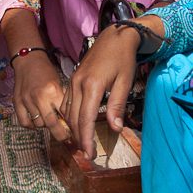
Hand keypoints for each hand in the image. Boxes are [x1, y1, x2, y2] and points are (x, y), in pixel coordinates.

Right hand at [12, 51, 71, 142]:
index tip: (75, 133)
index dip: (71, 127)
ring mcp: (26, 101)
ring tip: (49, 120)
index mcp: (53, 91)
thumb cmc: (47, 72)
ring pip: (38, 124)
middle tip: (66, 138)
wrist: (28, 61)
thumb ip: (63, 102)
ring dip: (45, 126)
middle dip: (61, 135)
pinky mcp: (17, 103)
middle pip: (52, 124)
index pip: (65, 115)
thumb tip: (70, 122)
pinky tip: (36, 121)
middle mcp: (39, 97)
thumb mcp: (60, 84)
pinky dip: (31, 125)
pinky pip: (25, 123)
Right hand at [67, 24, 142, 148]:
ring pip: (68, 112)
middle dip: (79, 138)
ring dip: (73, 130)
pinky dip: (70, 118)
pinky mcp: (73, 80)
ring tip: (82, 144)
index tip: (90, 154)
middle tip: (86, 154)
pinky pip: (67, 103)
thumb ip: (118, 105)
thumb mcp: (125, 82)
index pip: (86, 119)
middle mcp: (78, 84)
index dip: (87, 138)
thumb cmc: (123, 59)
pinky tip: (76, 126)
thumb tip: (116, 129)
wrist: (115, 37)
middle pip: (74, 118)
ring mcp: (73, 81)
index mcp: (92, 86)